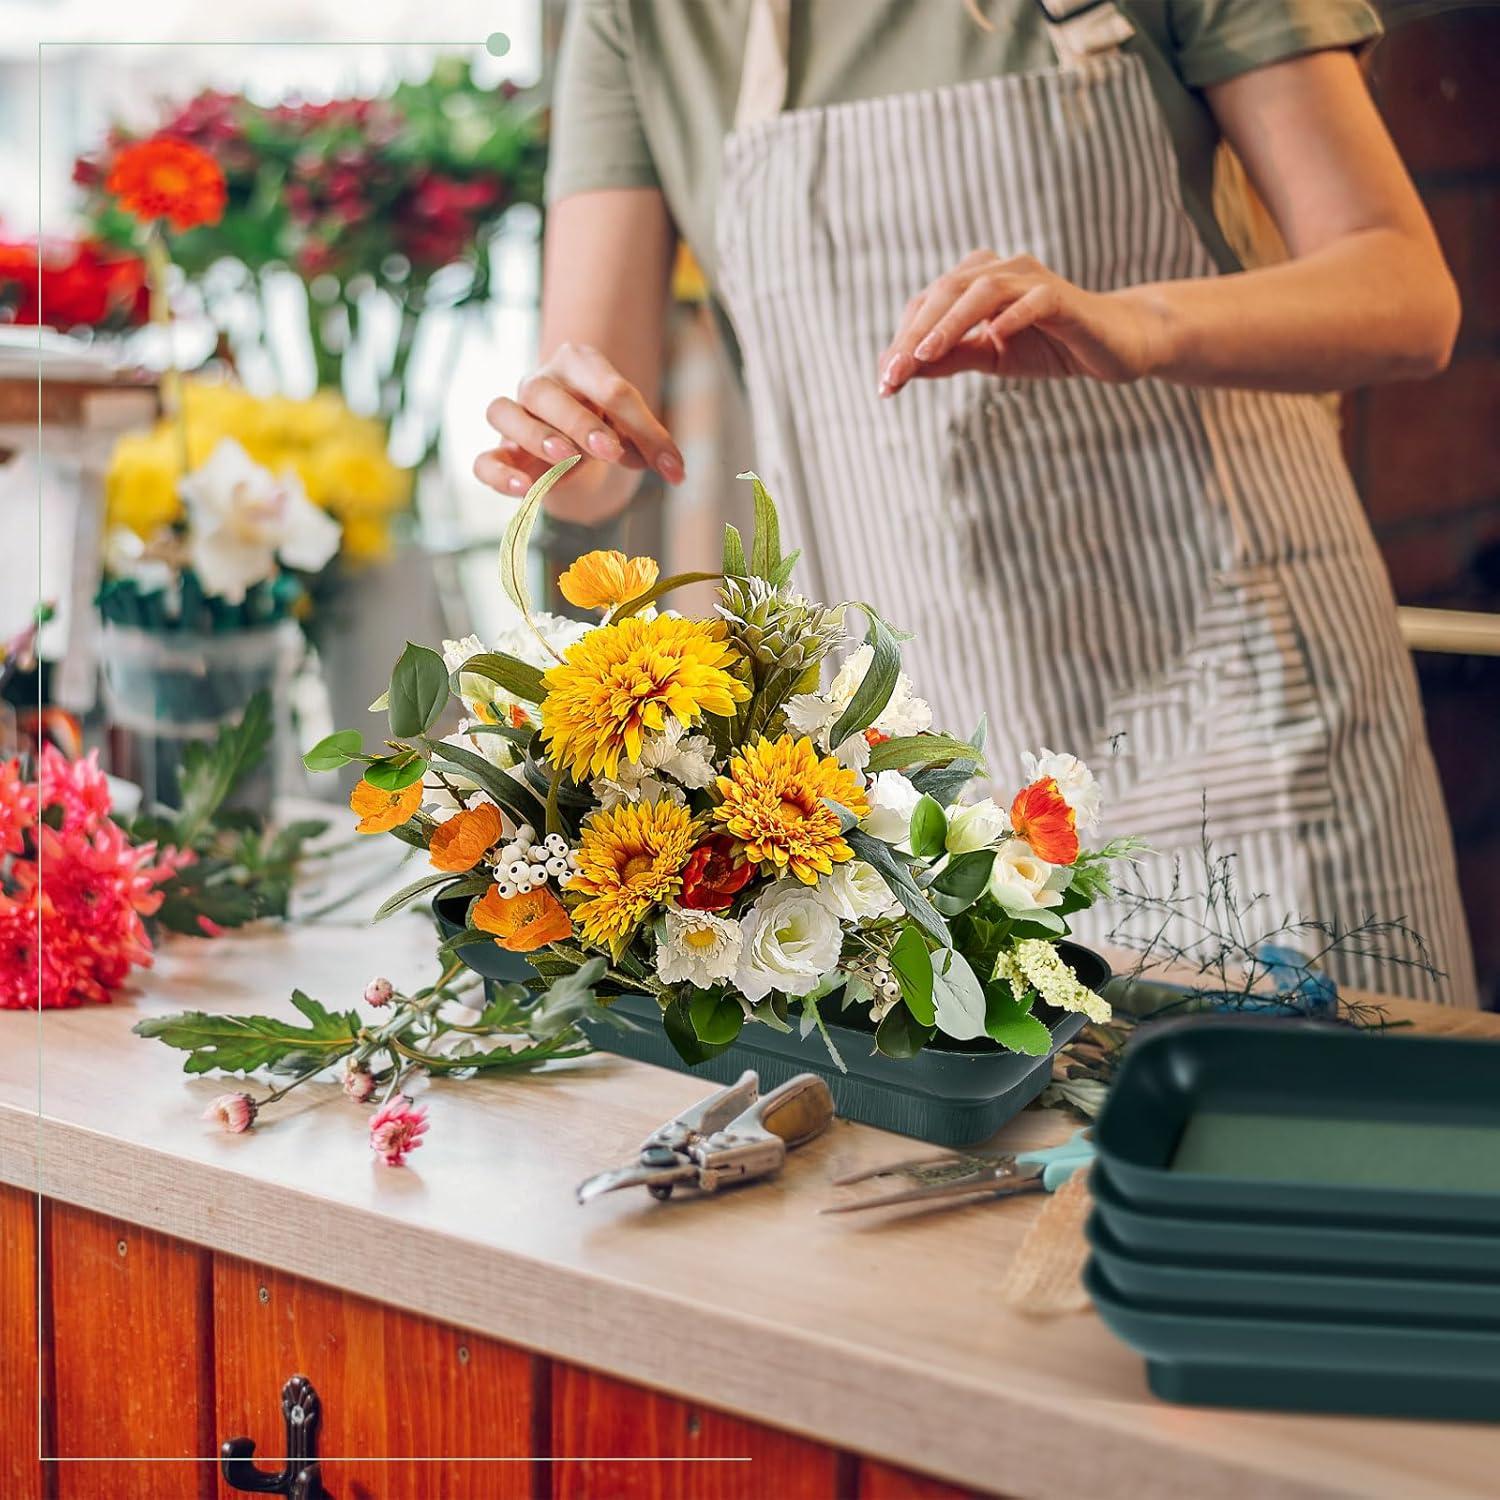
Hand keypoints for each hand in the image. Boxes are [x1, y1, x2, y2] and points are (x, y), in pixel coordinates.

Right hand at [474, 341, 683, 512]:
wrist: (572, 435)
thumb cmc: (605, 422)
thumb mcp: (633, 430)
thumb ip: (652, 444)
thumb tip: (677, 472)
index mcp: (579, 365)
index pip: (608, 387)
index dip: (640, 425)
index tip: (668, 465)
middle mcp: (540, 382)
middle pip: (543, 390)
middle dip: (579, 421)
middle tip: (610, 450)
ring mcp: (514, 414)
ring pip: (503, 410)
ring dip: (535, 435)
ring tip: (566, 458)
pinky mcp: (501, 451)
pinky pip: (484, 460)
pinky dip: (499, 475)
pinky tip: (525, 490)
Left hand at [878, 252, 1168, 394]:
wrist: (1112, 346)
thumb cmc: (1048, 346)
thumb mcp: (990, 357)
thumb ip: (950, 357)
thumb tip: (903, 369)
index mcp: (976, 282)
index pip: (928, 305)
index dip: (902, 341)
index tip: (884, 382)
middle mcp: (1000, 270)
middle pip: (946, 293)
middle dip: (915, 336)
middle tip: (894, 373)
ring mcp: (1032, 279)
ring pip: (982, 292)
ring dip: (950, 324)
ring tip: (925, 355)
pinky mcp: (1062, 297)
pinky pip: (1033, 301)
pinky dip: (1011, 317)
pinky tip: (992, 339)